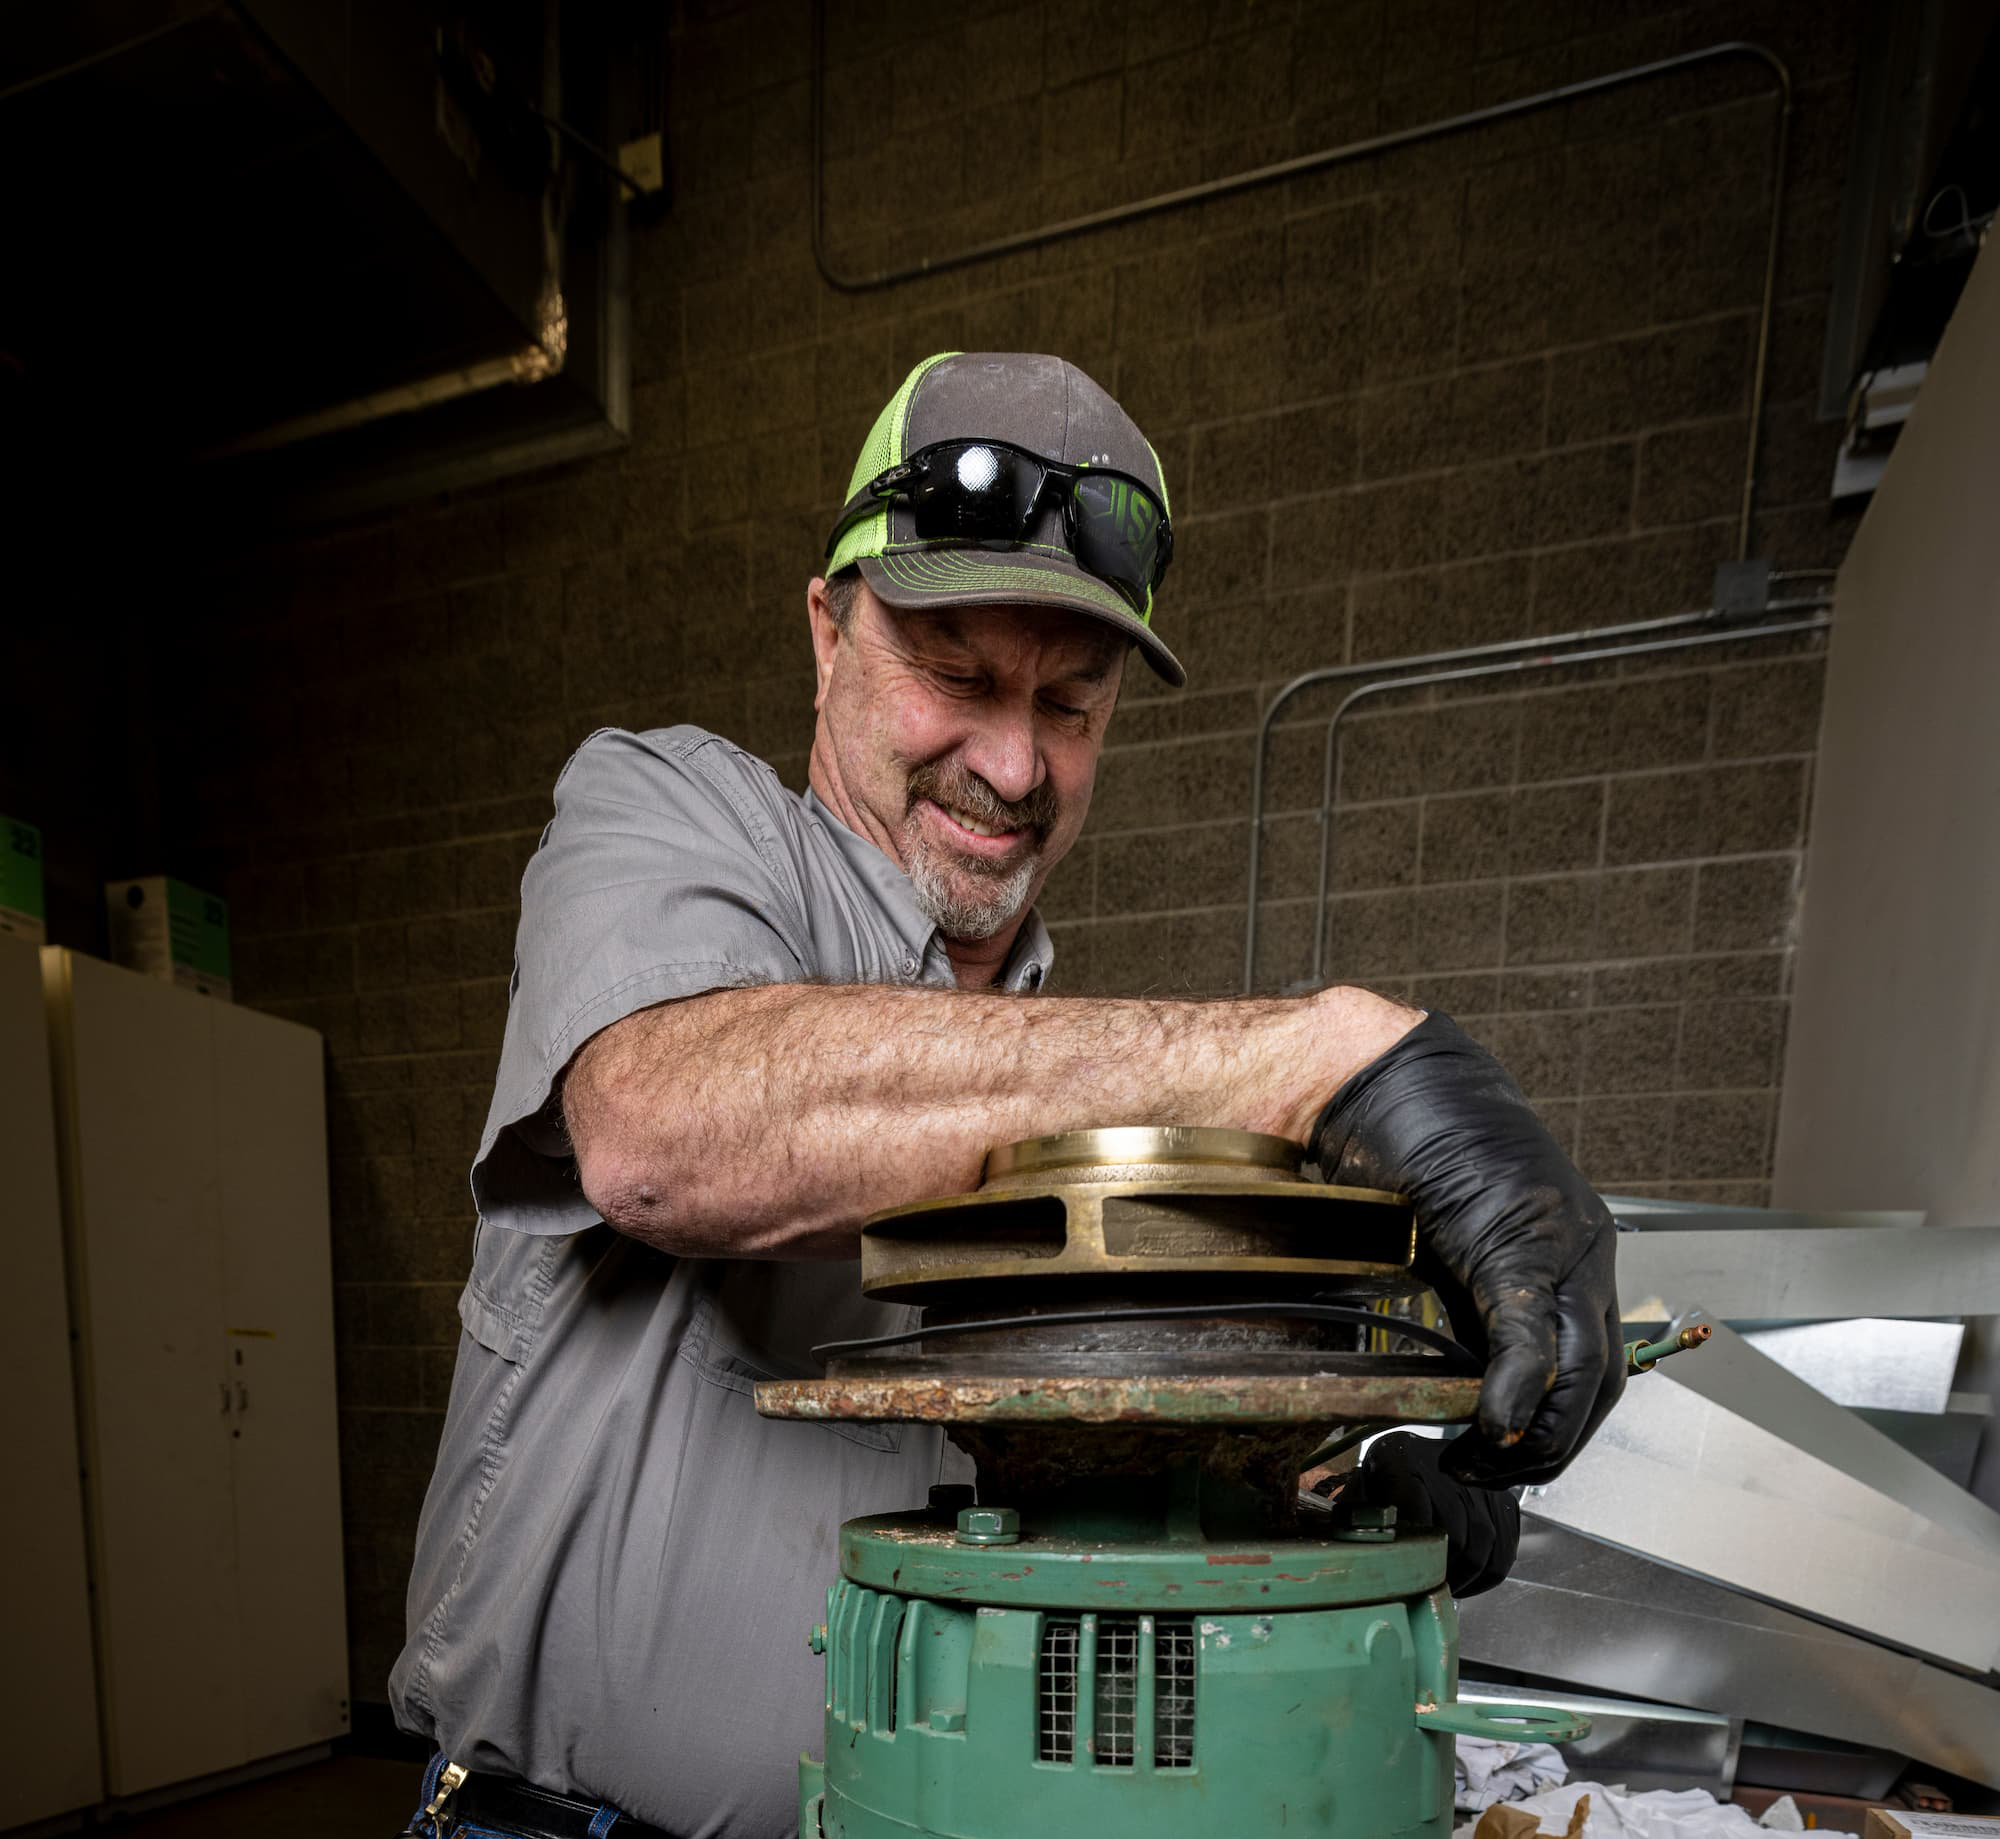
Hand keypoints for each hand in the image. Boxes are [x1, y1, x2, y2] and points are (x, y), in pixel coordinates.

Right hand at [1312, 1012, 1621, 1485]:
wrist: (1374, 1078)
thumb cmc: (1402, 1147)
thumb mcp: (1450, 1247)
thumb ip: (1473, 1309)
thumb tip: (1470, 1388)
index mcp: (1573, 1249)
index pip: (1597, 1365)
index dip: (1559, 1424)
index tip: (1508, 1456)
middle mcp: (1583, 1247)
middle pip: (1602, 1380)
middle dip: (1555, 1444)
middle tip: (1496, 1474)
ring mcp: (1557, 1243)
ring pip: (1580, 1368)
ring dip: (1536, 1433)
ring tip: (1480, 1460)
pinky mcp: (1513, 1241)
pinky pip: (1530, 1335)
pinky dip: (1516, 1391)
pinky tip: (1489, 1425)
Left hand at [1352, 1432, 1519, 1596]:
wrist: (1413, 1453)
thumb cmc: (1380, 1484)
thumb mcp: (1359, 1494)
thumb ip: (1356, 1521)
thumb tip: (1356, 1558)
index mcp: (1400, 1458)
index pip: (1414, 1512)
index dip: (1413, 1553)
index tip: (1407, 1575)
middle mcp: (1446, 1465)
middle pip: (1455, 1536)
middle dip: (1442, 1571)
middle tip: (1428, 1587)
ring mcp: (1480, 1482)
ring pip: (1483, 1547)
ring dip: (1466, 1578)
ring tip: (1447, 1586)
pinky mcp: (1503, 1499)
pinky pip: (1504, 1551)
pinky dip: (1486, 1575)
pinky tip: (1468, 1580)